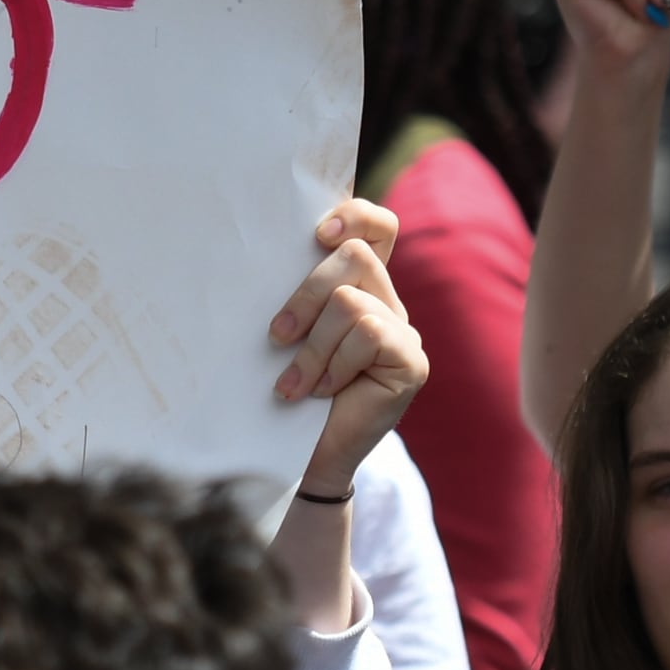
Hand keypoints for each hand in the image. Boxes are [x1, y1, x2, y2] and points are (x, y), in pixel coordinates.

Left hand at [269, 196, 422, 490]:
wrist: (300, 453)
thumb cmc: (284, 386)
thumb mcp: (285, 330)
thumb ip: (293, 291)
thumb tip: (258, 245)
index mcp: (357, 286)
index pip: (376, 227)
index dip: (354, 216)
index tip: (317, 235)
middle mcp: (386, 302)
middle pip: (355, 257)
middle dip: (305, 295)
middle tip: (278, 336)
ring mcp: (404, 331)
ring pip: (350, 301)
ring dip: (313, 346)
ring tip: (297, 382)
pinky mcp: (412, 361)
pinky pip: (369, 334)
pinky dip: (334, 364)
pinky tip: (323, 391)